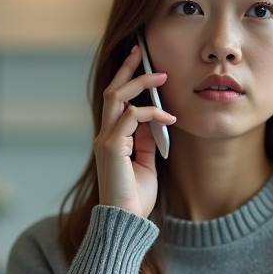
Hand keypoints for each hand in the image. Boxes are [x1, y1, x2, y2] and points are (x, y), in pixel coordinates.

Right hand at [95, 45, 176, 217]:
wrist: (125, 222)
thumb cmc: (135, 198)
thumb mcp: (146, 164)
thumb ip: (146, 141)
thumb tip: (155, 120)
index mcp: (112, 139)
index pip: (116, 102)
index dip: (128, 80)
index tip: (142, 63)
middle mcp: (104, 136)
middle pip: (112, 92)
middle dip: (128, 69)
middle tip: (142, 51)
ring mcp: (106, 140)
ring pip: (117, 98)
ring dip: (140, 83)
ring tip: (161, 77)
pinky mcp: (111, 147)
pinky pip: (130, 117)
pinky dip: (151, 113)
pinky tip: (168, 116)